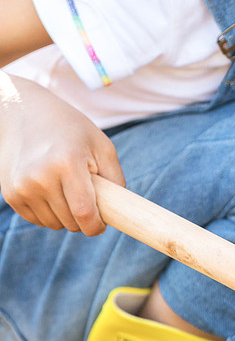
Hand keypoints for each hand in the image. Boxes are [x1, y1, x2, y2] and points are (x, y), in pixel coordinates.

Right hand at [0, 73, 123, 234]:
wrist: (24, 113)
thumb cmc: (71, 130)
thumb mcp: (102, 146)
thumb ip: (116, 179)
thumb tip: (118, 211)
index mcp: (66, 164)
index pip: (84, 213)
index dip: (96, 226)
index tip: (102, 225)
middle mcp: (39, 178)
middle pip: (70, 222)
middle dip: (84, 218)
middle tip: (88, 198)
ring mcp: (21, 187)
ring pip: (53, 224)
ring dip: (66, 217)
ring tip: (69, 191)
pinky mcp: (10, 194)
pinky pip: (37, 219)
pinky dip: (49, 213)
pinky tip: (52, 192)